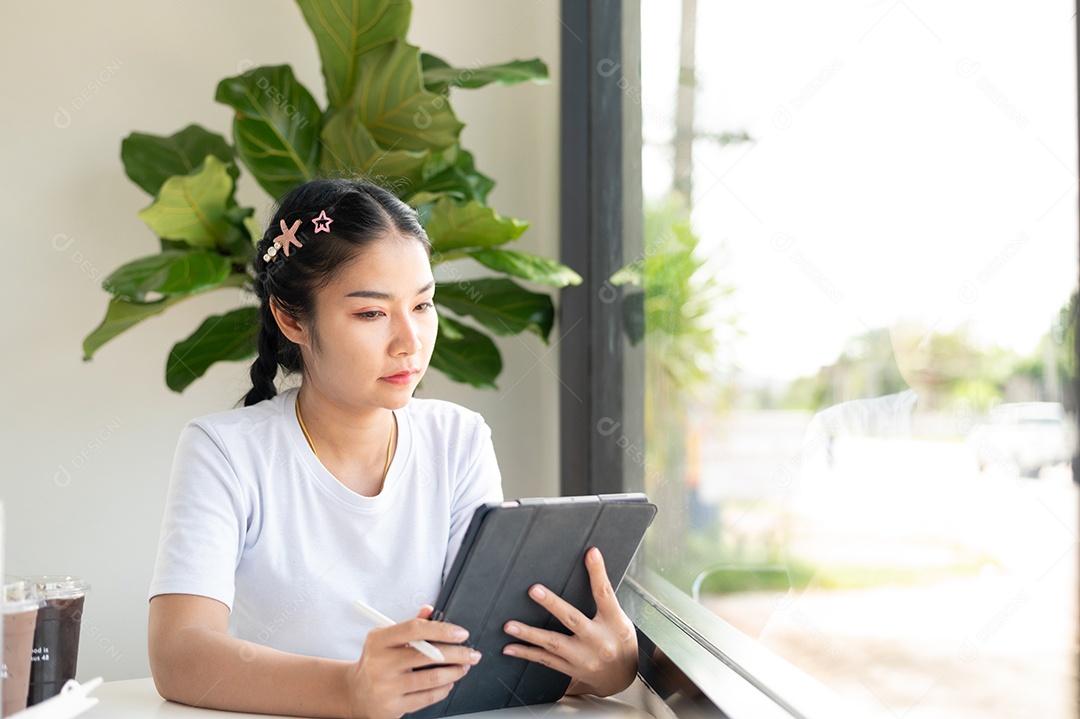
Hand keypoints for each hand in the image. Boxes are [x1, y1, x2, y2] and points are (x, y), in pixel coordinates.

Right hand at [344, 605, 481, 718]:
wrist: (355, 693)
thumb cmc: (376, 662)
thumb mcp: (386, 639)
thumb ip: (410, 625)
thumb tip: (430, 610)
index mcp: (378, 640)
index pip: (414, 629)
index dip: (442, 629)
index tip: (461, 633)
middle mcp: (380, 663)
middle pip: (428, 654)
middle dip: (457, 653)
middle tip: (472, 653)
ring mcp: (386, 687)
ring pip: (431, 678)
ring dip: (455, 672)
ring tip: (463, 667)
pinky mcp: (393, 706)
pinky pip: (427, 697)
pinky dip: (443, 689)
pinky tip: (449, 683)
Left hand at [501, 547, 637, 696]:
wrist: (622, 680)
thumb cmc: (620, 642)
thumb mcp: (620, 619)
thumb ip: (605, 599)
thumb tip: (591, 565)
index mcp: (614, 622)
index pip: (605, 594)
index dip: (598, 573)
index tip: (591, 553)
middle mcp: (598, 640)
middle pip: (573, 619)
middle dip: (553, 604)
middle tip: (534, 590)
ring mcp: (583, 657)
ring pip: (553, 643)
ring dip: (529, 634)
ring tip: (509, 625)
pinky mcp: (571, 669)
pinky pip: (546, 660)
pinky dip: (527, 653)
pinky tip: (510, 647)